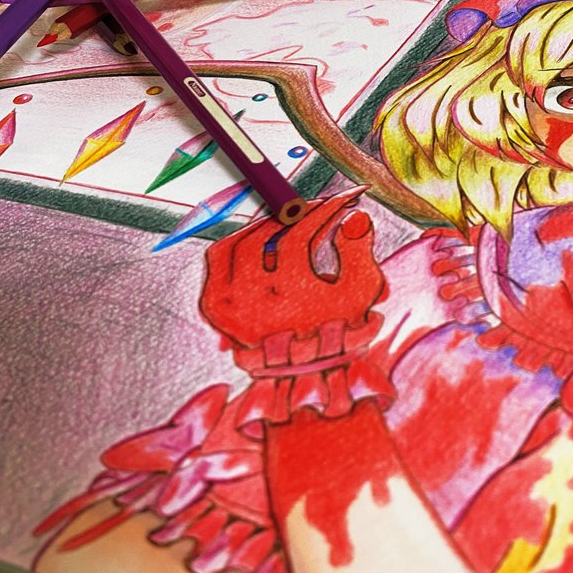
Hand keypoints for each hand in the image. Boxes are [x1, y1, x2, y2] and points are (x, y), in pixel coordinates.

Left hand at [201, 187, 385, 350]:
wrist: (306, 371)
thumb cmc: (337, 328)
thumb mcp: (359, 292)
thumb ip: (358, 251)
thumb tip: (355, 214)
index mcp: (289, 298)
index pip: (299, 237)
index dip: (320, 213)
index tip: (336, 202)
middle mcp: (252, 301)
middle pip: (266, 236)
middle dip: (293, 216)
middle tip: (310, 208)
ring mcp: (227, 305)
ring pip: (236, 244)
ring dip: (263, 227)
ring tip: (285, 222)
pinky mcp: (213, 307)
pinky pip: (218, 260)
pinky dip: (236, 245)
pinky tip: (258, 240)